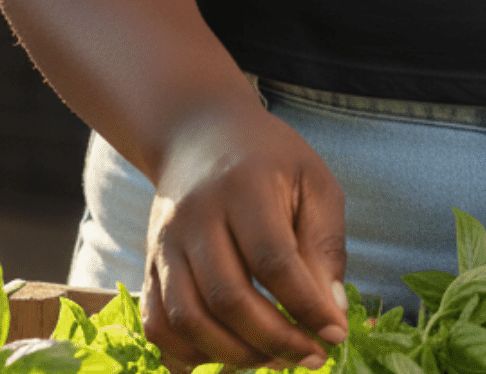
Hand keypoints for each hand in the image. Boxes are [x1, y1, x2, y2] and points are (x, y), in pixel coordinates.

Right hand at [142, 99, 348, 371]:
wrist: (201, 134)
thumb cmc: (271, 160)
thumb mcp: (313, 182)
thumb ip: (325, 244)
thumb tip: (331, 315)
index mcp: (245, 186)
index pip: (273, 260)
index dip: (306, 306)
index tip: (335, 335)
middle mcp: (197, 215)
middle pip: (228, 297)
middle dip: (274, 339)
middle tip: (311, 357)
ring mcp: (165, 242)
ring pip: (189, 319)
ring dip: (235, 355)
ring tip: (275, 358)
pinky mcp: (149, 264)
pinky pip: (159, 325)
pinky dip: (190, 354)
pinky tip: (230, 354)